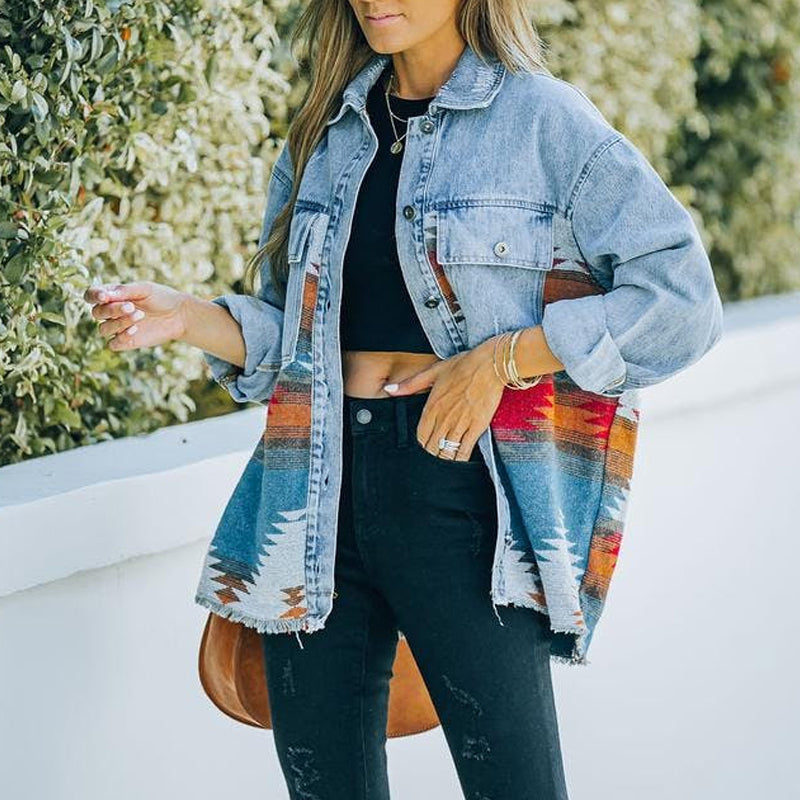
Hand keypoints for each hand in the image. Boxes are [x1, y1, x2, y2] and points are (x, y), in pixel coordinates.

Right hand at [83, 281, 188, 351]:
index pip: (91, 295)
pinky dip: (121, 337)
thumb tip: (104, 295)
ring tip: (139, 315)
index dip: (93, 296)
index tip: (104, 296)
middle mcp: (111, 312)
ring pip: (103, 329)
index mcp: (112, 296)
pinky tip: (135, 330)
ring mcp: (118, 328)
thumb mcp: (144, 289)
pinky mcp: (127, 342)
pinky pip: (113, 344)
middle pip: (97, 313)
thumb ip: (124, 291)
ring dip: (118, 322)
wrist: (180, 314)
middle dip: (112, 309)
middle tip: (131, 306)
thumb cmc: (161, 297)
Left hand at [383, 338, 504, 461]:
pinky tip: (458, 463)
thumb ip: (410, 384)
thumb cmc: (464, 364)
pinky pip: (465, 450)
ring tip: (441, 466)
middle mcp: (444, 418)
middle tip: (430, 465)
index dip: (419, 446)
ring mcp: (460, 424)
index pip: (419, 435)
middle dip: (430, 457)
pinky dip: (460, 459)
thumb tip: (389, 390)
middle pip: (431, 447)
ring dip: (443, 461)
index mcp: (432, 406)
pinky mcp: (476, 427)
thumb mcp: (433, 371)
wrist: (490, 364)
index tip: (420, 451)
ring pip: (446, 451)